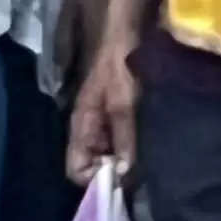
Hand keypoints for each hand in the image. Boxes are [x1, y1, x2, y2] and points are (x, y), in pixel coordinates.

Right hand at [65, 35, 139, 182]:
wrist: (123, 39)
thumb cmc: (119, 69)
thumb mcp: (123, 104)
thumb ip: (123, 138)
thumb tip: (124, 174)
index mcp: (80, 129)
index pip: (75, 171)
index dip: (94, 181)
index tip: (119, 179)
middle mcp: (86, 131)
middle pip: (91, 166)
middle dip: (111, 172)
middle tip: (136, 172)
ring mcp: (99, 124)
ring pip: (105, 155)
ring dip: (121, 160)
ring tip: (143, 161)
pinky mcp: (112, 116)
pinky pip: (115, 141)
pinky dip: (127, 146)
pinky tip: (144, 145)